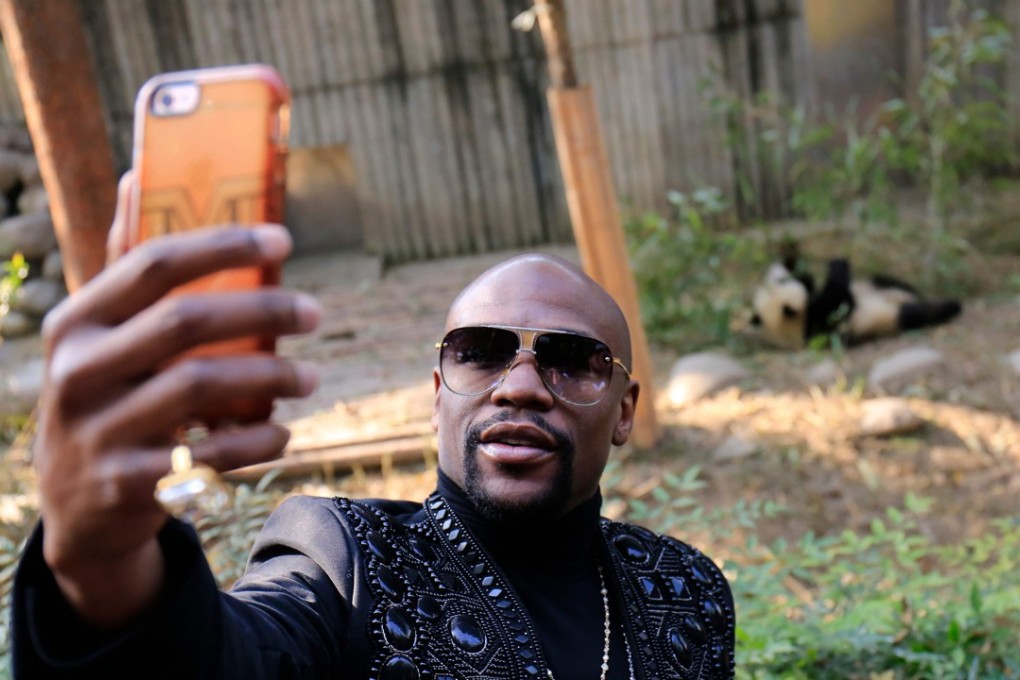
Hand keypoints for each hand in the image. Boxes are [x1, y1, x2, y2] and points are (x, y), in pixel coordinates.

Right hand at [34, 178, 320, 626]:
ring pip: (200, 387)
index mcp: (76, 322)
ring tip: (311, 377)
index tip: (283, 239)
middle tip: (315, 313)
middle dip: (263, 312)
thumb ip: (126, 264)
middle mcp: (78, 371)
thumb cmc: (108, 396)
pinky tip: (282, 430)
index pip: (150, 264)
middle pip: (184, 323)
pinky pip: (209, 455)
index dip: (223, 245)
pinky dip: (257, 441)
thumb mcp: (102, 335)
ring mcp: (98, 432)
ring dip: (271, 378)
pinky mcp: (127, 485)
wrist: (78, 509)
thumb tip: (138, 170)